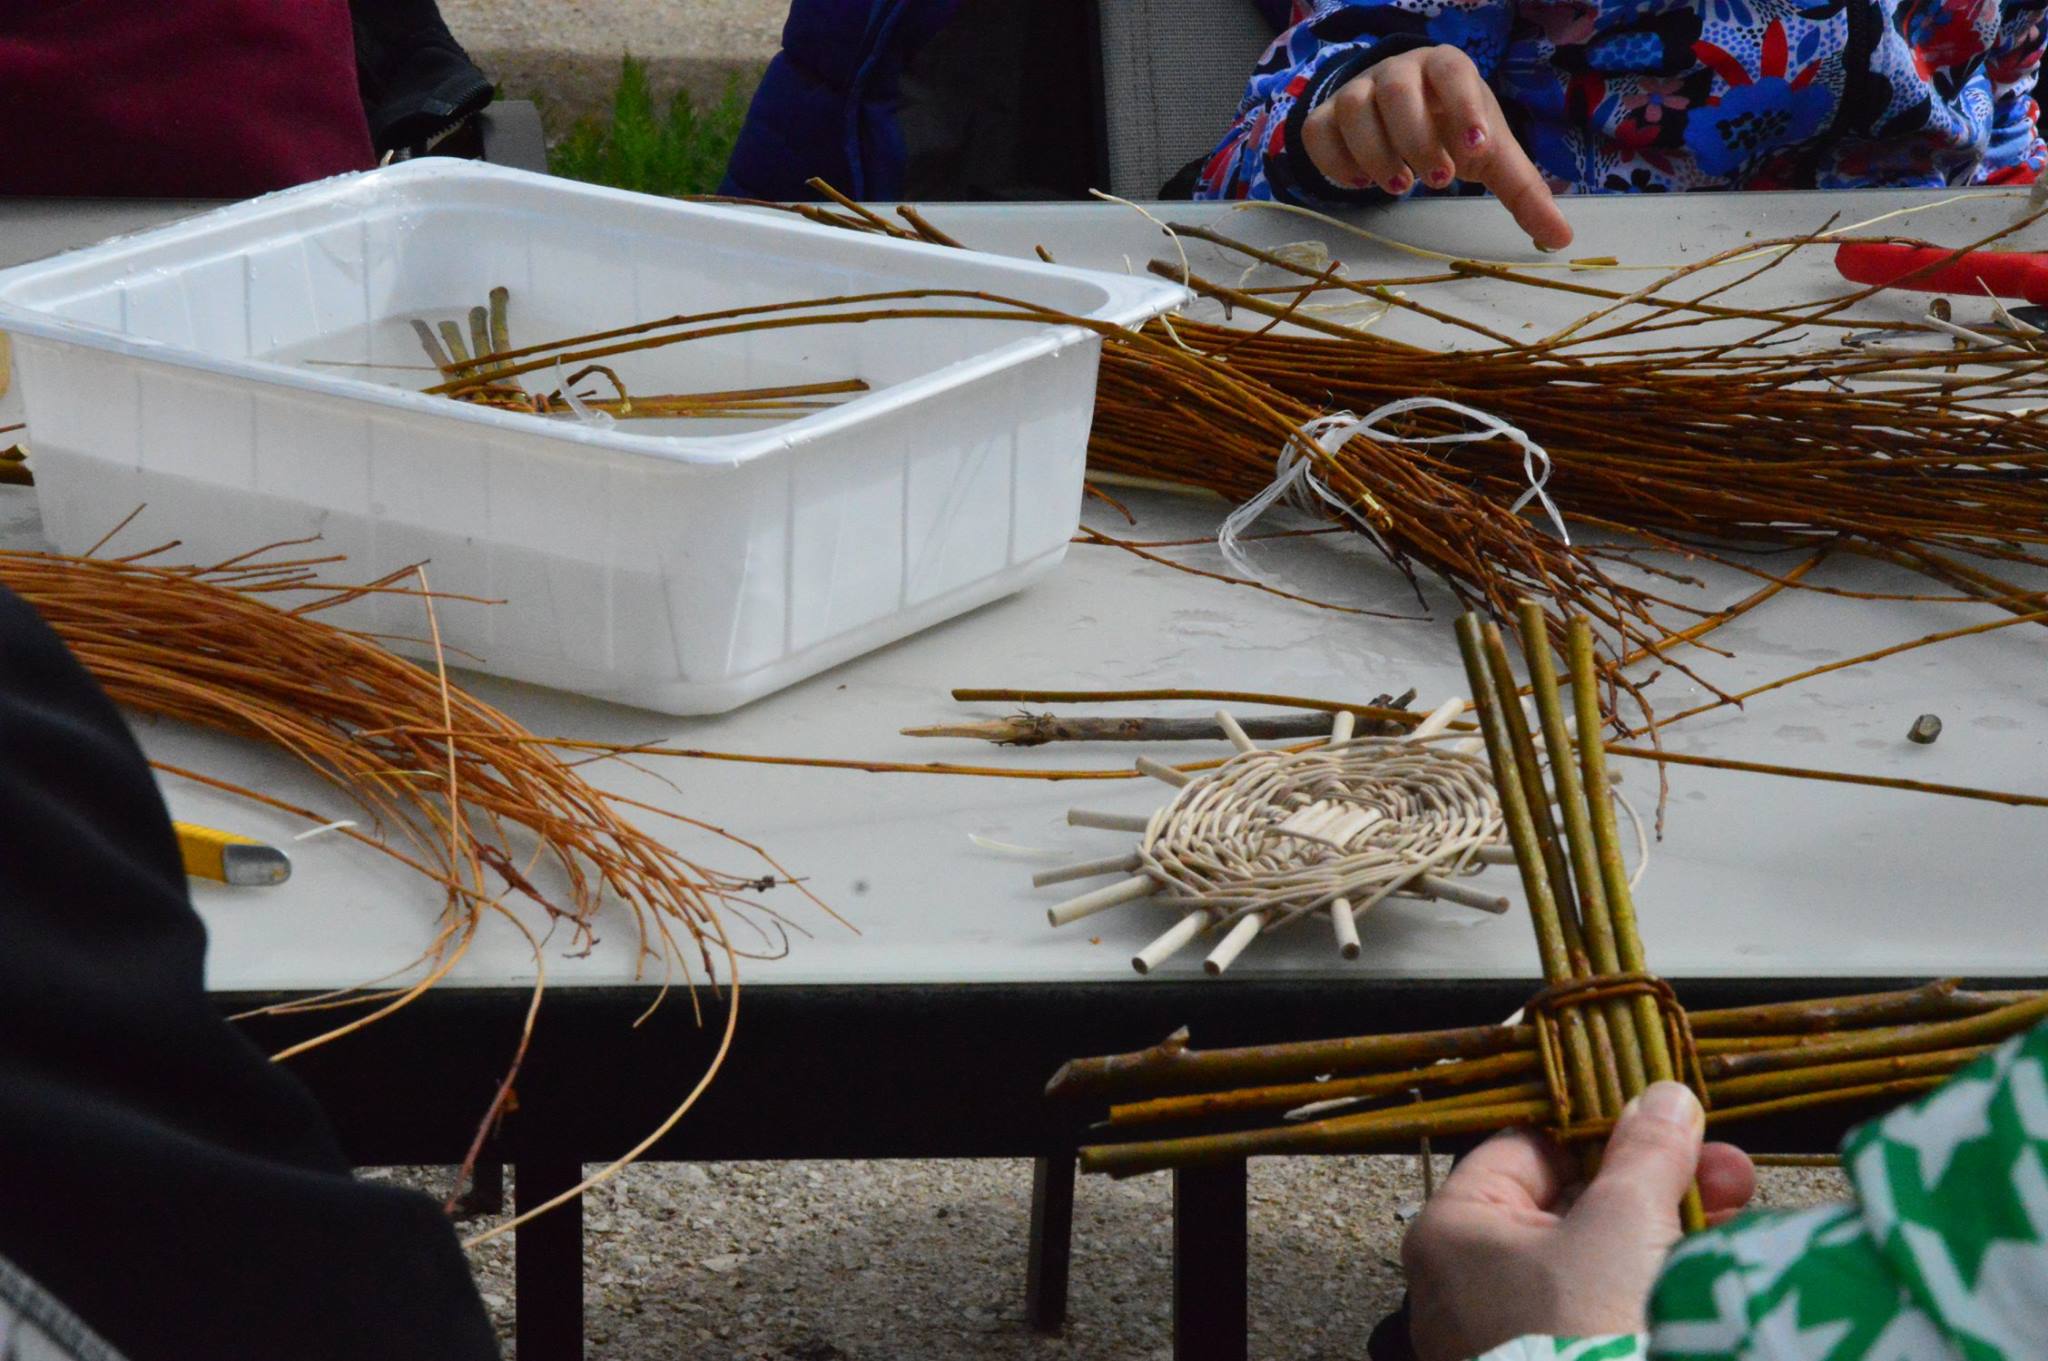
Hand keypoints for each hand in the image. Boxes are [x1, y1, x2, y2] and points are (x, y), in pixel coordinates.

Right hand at [1299, 45, 1573, 250]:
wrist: (1404, 113)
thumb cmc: (1453, 129)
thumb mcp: (1490, 152)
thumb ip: (1523, 191)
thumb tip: (1561, 240)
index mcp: (1445, 68)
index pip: (1451, 71)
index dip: (1463, 107)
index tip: (1477, 150)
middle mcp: (1397, 71)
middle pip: (1395, 91)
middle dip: (1416, 139)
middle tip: (1437, 181)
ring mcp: (1356, 91)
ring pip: (1352, 108)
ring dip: (1375, 152)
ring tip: (1398, 186)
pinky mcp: (1326, 119)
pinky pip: (1319, 133)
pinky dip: (1336, 162)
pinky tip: (1361, 183)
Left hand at [1401, 1081, 1756, 1360]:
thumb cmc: (1586, 1329)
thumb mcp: (1624, 1222)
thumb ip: (1645, 1153)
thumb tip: (1664, 1094)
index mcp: (1455, 1228)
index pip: (1525, 1149)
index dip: (1600, 1130)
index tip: (1665, 1121)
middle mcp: (1466, 1281)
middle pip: (1568, 1205)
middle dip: (1654, 1182)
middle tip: (1728, 1168)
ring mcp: (1506, 1337)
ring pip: (1593, 1261)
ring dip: (1666, 1232)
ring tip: (1743, 1209)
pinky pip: (1602, 1313)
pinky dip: (1653, 1289)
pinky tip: (1719, 1268)